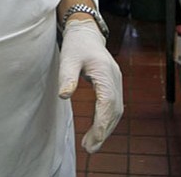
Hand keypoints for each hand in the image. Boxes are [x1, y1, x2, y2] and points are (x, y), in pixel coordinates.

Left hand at [58, 19, 123, 152]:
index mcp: (105, 72)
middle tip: (90, 148)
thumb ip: (67, 77)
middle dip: (104, 131)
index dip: (102, 123)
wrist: (86, 32)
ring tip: (91, 144)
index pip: (108, 103)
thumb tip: (64, 96)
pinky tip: (97, 129)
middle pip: (115, 110)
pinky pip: (114, 105)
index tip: (93, 140)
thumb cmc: (76, 45)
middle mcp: (115, 77)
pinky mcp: (113, 83)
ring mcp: (116, 80)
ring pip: (116, 110)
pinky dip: (107, 120)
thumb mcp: (68, 58)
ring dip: (106, 128)